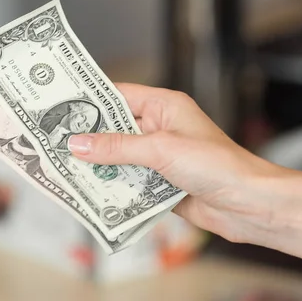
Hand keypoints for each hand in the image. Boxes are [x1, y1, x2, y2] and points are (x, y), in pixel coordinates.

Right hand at [68, 83, 280, 242]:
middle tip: (52, 142)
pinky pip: (131, 182)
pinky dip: (114, 187)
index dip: (89, 100)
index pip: (118, 95)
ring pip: (120, 158)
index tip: (59, 105)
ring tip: (63, 169)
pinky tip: (91, 193)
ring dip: (99, 165)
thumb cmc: (216, 164)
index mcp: (164, 106)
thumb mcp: (161, 149)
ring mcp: (161, 157)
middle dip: (88, 138)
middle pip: (115, 129)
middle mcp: (161, 128)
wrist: (248, 204)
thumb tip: (77, 144)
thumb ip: (117, 147)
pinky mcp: (162, 184)